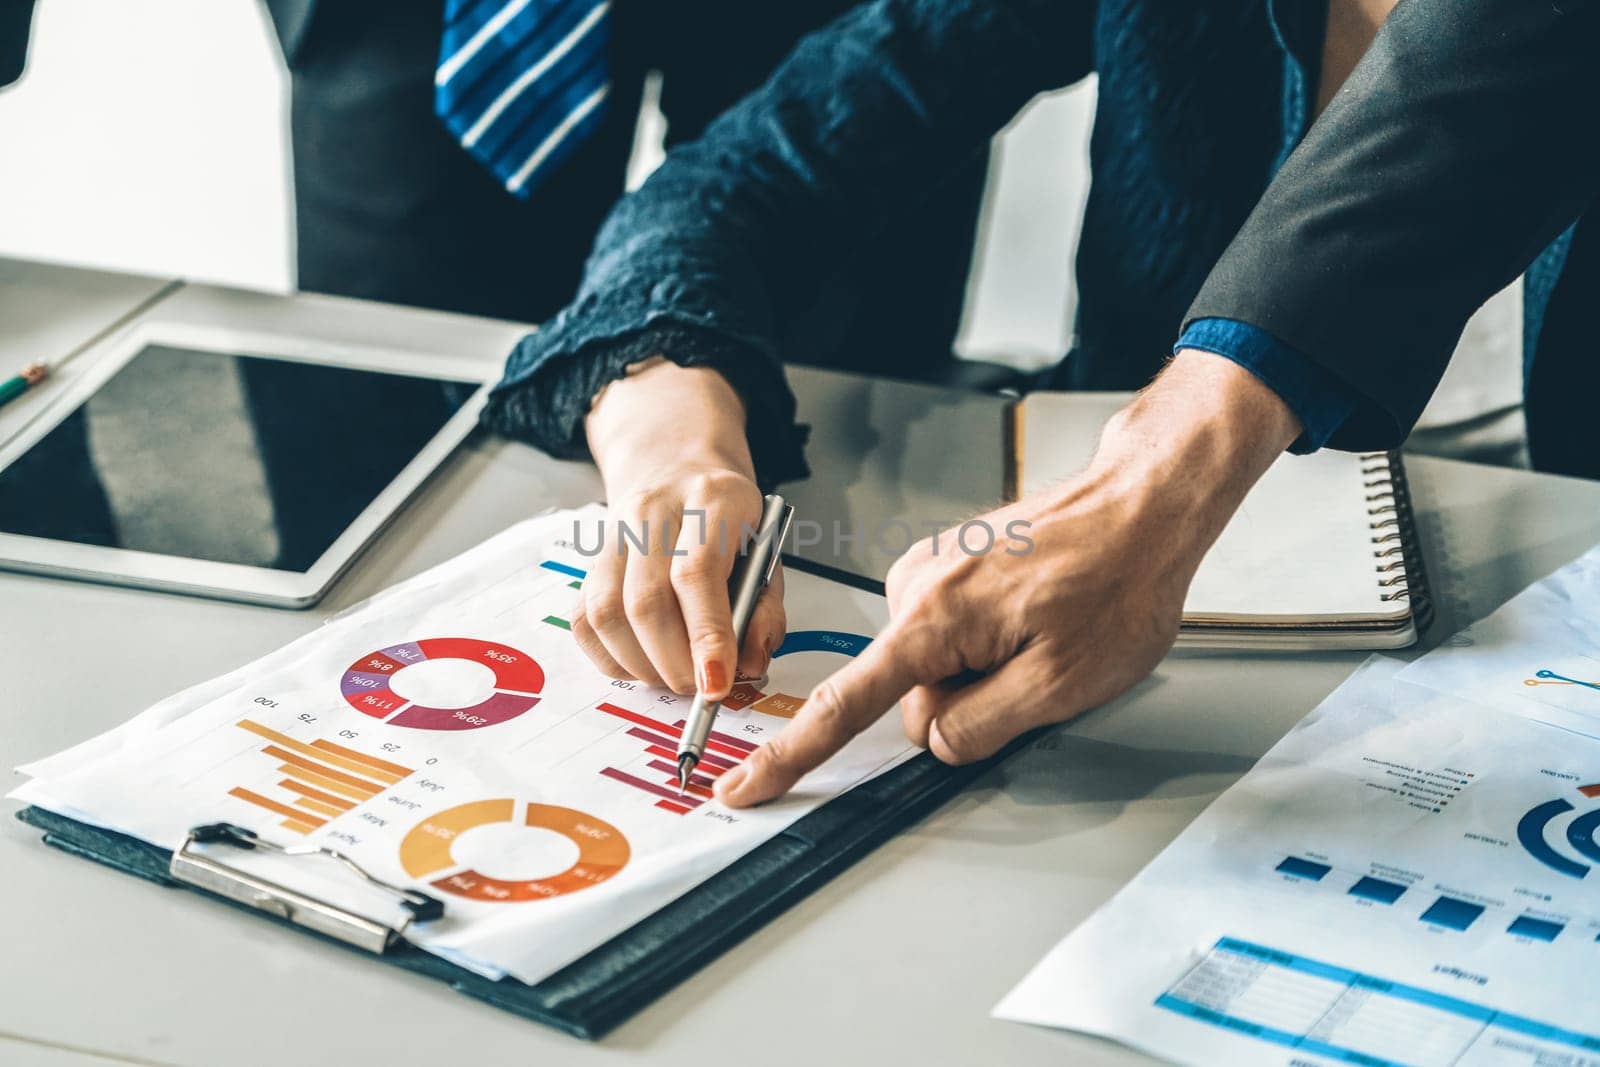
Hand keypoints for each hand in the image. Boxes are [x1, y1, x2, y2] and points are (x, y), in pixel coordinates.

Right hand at [575, 359, 784, 697]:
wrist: (677, 466)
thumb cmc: (729, 521)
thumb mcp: (766, 553)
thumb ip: (765, 611)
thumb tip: (747, 666)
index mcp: (712, 500)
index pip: (698, 572)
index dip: (706, 635)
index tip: (717, 683)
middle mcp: (653, 510)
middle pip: (647, 600)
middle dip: (674, 662)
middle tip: (699, 688)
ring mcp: (612, 533)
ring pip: (607, 613)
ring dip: (642, 665)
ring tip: (674, 676)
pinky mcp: (589, 559)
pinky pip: (584, 620)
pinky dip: (613, 658)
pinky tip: (644, 663)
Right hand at [715, 350, 1302, 805]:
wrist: (1142, 503)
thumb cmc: (1116, 580)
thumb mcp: (1060, 685)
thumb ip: (981, 727)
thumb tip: (933, 741)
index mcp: (932, 619)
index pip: (844, 706)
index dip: (792, 757)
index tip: (745, 786)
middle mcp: (915, 586)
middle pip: (911, 692)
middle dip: (968, 701)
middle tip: (1041, 664)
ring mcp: (931, 569)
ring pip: (936, 665)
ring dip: (987, 669)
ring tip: (1049, 630)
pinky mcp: (950, 564)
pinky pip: (952, 633)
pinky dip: (991, 641)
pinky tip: (1037, 615)